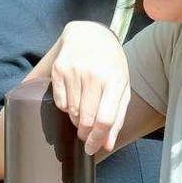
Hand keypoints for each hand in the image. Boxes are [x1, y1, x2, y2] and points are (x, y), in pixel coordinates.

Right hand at [49, 22, 130, 156]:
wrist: (92, 34)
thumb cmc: (111, 65)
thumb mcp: (122, 88)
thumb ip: (117, 117)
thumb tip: (106, 145)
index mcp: (115, 81)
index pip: (105, 119)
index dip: (97, 139)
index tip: (91, 149)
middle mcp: (94, 75)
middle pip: (86, 119)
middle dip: (85, 133)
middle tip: (85, 135)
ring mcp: (75, 70)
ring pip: (71, 112)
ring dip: (76, 119)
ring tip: (82, 111)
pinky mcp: (59, 68)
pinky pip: (60, 101)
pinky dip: (66, 107)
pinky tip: (73, 97)